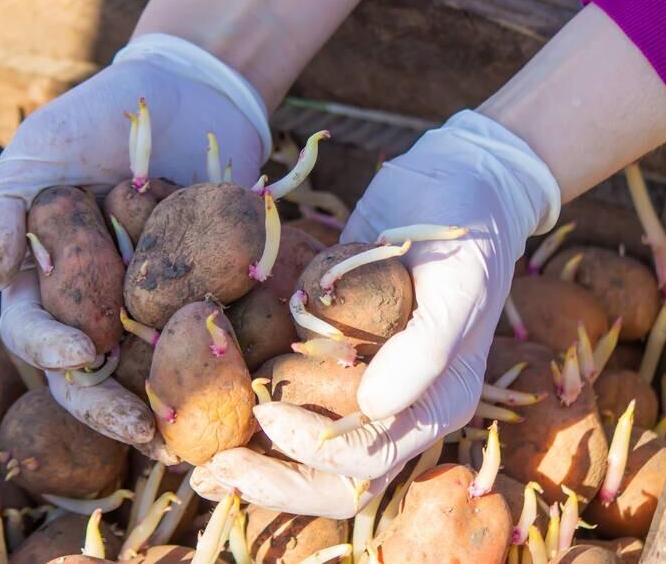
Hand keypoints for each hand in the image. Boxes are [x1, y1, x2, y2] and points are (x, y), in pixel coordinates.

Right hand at [0, 34, 270, 447]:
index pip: (35, 330)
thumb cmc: (92, 119)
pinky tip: (236, 393)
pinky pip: (207, 338)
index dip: (51, 349)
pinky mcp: (202, 297)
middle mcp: (94, 305)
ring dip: (164, 407)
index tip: (81, 355)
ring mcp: (149, 306)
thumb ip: (1, 209)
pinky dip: (217, 366)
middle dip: (109, 405)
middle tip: (140, 430)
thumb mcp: (36, 151)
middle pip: (90, 373)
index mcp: (45, 280)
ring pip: (146, 370)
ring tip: (190, 438)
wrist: (183, 93)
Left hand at [191, 110, 559, 517]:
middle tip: (214, 473)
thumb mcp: (458, 286)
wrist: (452, 182)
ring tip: (201, 472)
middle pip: (336, 478)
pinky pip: (293, 399)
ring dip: (257, 465)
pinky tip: (208, 419)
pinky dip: (253, 419)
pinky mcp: (330, 354)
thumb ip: (424, 350)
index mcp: (434, 404)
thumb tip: (375, 407)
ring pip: (308, 452)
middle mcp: (397, 408)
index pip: (370, 459)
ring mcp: (361, 385)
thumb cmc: (464, 234)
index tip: (265, 414)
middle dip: (275, 482)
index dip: (314, 451)